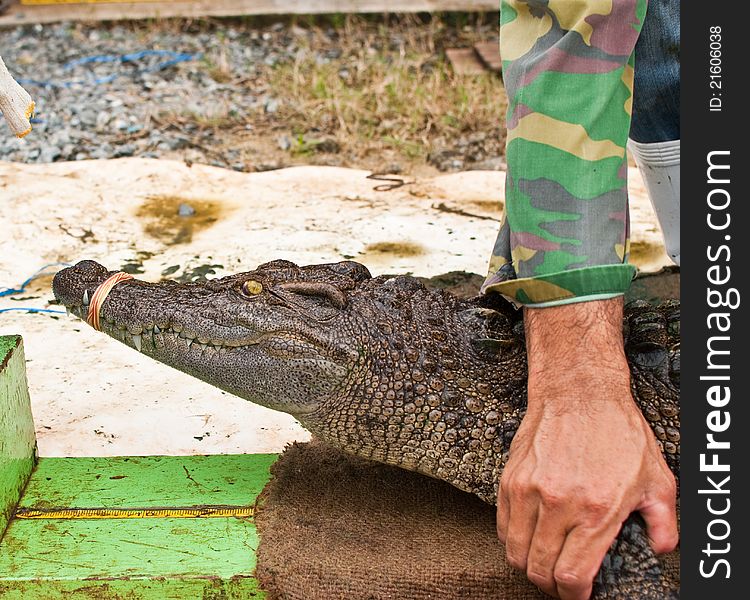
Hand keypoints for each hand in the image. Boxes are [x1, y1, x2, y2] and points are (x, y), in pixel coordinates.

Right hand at [497, 297, 677, 599]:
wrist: (580, 392)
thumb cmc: (619, 431)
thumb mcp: (657, 479)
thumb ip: (664, 523)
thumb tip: (663, 550)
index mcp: (597, 511)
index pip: (571, 576)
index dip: (573, 595)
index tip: (579, 594)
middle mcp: (558, 504)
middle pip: (539, 570)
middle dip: (551, 586)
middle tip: (562, 583)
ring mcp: (528, 491)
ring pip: (516, 552)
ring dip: (529, 566)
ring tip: (543, 562)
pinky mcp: (510, 479)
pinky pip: (502, 526)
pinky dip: (513, 541)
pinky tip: (529, 538)